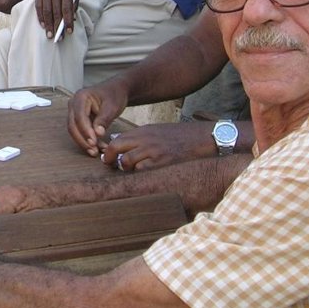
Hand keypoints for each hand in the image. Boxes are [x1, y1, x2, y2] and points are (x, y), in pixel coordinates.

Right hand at [33, 0, 75, 38]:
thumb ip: (74, 1)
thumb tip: (71, 18)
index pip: (67, 8)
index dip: (67, 21)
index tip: (69, 31)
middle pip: (56, 11)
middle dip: (57, 26)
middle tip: (59, 38)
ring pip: (46, 10)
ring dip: (48, 24)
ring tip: (50, 35)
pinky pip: (38, 6)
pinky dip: (40, 17)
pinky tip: (43, 25)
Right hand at [67, 79, 129, 156]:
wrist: (116, 91)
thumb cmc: (114, 95)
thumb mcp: (112, 106)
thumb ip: (104, 119)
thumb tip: (97, 134)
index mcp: (81, 97)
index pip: (79, 116)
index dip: (85, 131)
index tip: (94, 142)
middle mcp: (74, 104)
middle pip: (73, 125)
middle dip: (82, 140)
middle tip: (93, 151)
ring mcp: (75, 112)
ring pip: (75, 130)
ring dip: (84, 142)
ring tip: (95, 152)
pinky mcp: (79, 119)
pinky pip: (80, 131)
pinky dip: (88, 141)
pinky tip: (97, 148)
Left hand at [102, 122, 217, 170]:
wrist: (202, 138)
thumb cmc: (179, 136)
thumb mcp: (156, 130)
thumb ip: (139, 137)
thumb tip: (120, 143)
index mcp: (143, 131)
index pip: (117, 140)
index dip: (108, 151)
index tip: (106, 158)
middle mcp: (145, 140)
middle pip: (117, 149)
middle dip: (109, 159)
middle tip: (110, 165)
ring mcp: (153, 151)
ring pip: (126, 162)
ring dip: (125, 169)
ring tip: (129, 172)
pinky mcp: (163, 163)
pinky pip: (142, 171)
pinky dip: (139, 175)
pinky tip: (143, 177)